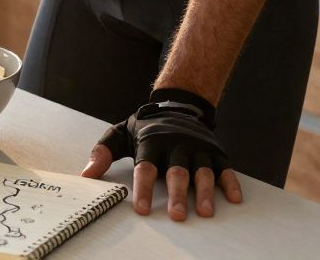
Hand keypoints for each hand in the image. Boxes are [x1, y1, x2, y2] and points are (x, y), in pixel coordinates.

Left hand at [79, 89, 242, 220]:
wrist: (177, 105)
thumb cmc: (146, 126)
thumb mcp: (120, 133)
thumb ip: (102, 152)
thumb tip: (86, 174)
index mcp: (152, 142)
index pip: (146, 168)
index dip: (144, 189)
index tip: (141, 209)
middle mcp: (177, 145)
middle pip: (177, 172)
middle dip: (177, 194)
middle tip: (177, 215)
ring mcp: (197, 148)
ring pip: (202, 171)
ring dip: (205, 192)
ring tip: (205, 212)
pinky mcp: (215, 151)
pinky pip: (225, 168)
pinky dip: (230, 183)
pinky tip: (232, 199)